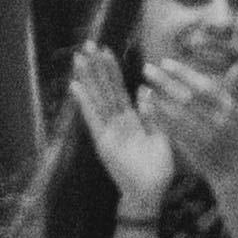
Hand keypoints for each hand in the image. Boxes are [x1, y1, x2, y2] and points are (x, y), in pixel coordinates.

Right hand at [66, 46, 177, 210]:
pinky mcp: (103, 141)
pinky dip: (85, 103)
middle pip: (105, 89)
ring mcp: (108, 130)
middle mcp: (116, 122)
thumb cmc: (157, 169)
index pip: (119, 89)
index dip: (112, 71)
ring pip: (97, 99)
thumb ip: (153, 116)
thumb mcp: (162, 138)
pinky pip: (94, 118)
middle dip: (96, 67)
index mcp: (132, 120)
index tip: (106, 51)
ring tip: (79, 58)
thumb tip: (145, 91)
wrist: (149, 194)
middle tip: (87, 44)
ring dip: (88, 78)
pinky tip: (76, 86)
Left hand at [149, 57, 237, 195]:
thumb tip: (220, 67)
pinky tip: (146, 107)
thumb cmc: (233, 137)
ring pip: (178, 114)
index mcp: (232, 108)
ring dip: (158, 99)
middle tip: (147, 69)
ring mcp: (208, 136)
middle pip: (189, 97)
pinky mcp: (195, 149)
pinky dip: (158, 117)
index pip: (205, 85)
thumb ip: (229, 91)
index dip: (183, 73)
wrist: (234, 171)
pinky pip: (172, 130)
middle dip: (166, 81)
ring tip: (143, 88)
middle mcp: (222, 121)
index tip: (165, 62)